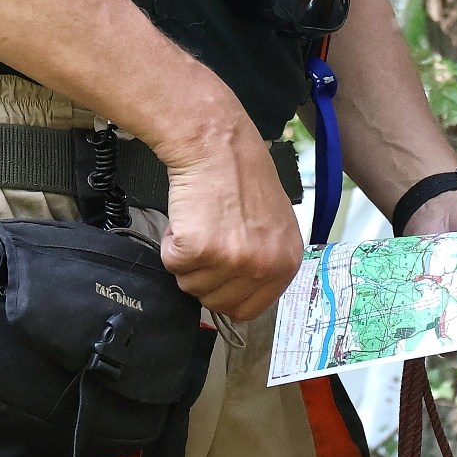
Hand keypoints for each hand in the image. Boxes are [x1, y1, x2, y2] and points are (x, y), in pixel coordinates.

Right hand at [158, 116, 304, 320]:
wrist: (217, 146)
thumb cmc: (241, 176)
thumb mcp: (272, 226)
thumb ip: (264, 263)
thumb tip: (244, 296)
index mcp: (286, 263)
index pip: (250, 310)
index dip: (226, 294)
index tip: (219, 276)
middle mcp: (264, 266)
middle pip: (217, 303)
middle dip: (204, 276)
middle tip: (209, 237)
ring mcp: (233, 260)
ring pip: (191, 285)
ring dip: (187, 258)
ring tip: (201, 222)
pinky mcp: (201, 249)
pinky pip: (172, 265)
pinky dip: (171, 244)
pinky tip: (187, 218)